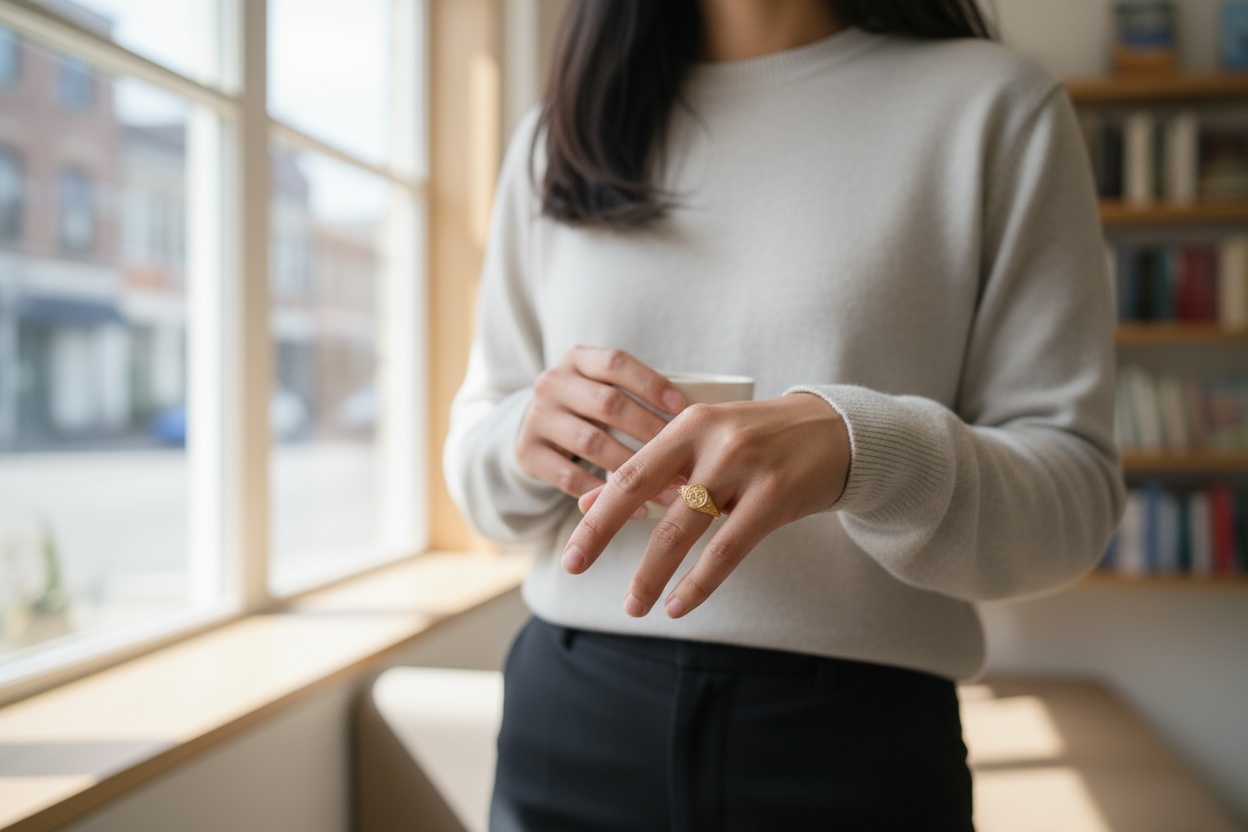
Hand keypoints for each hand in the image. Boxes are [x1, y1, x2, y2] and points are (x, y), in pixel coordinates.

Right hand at [516, 346, 685, 499]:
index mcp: (577, 359)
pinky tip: (636, 508)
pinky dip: (605, 494)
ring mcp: (536, 418)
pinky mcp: (527, 452)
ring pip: (590, 443)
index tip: (681, 407)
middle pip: (607, 404)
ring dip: (632, 467)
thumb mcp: (604, 386)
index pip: (615, 363)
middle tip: (682, 453)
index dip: (650, 383)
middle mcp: (552, 383)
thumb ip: (637, 395)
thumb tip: (694, 419)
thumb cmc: (591, 407)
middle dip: (649, 429)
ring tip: (666, 487)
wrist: (537, 427)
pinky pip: (570, 477)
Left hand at [563, 393, 850, 618]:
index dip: (595, 514)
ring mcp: (744, 467)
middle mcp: (711, 440)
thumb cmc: (759, 442)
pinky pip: (727, 549)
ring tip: (635, 605)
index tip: (571, 552)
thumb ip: (653, 471)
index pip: (629, 472)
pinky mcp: (774, 496)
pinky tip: (680, 604)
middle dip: (603, 534)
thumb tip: (590, 500)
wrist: (834, 430)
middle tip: (574, 568)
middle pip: (642, 492)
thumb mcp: (703, 445)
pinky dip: (699, 582)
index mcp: (688, 424)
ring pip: (683, 528)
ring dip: (653, 572)